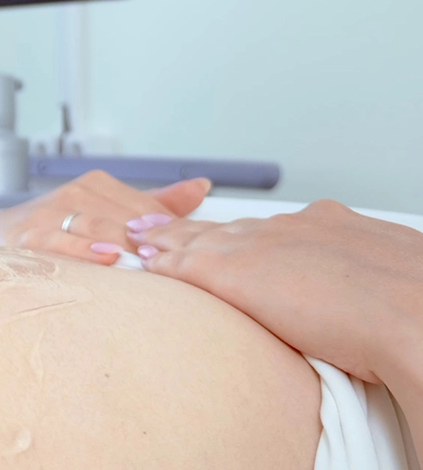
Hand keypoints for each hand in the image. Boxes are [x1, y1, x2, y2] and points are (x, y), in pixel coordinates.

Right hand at [0, 170, 211, 264]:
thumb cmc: (55, 229)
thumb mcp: (103, 211)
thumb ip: (153, 203)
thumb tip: (201, 186)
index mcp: (98, 185)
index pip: (147, 208)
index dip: (170, 234)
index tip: (188, 255)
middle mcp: (76, 194)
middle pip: (128, 221)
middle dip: (152, 245)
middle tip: (175, 267)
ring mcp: (52, 212)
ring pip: (101, 230)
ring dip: (126, 249)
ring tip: (148, 267)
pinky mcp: (30, 235)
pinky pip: (64, 242)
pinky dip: (86, 251)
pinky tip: (107, 258)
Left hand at [135, 199, 422, 384]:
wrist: (408, 309)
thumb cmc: (411, 302)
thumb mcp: (388, 273)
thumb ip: (363, 277)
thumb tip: (370, 295)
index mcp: (325, 223)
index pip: (267, 226)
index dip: (237, 229)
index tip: (220, 229)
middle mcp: (285, 228)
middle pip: (224, 227)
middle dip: (190, 227)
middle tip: (157, 223)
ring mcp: (256, 247)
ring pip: (196, 240)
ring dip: (165, 240)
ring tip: (137, 238)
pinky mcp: (230, 273)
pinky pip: (184, 266)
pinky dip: (161, 264)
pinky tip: (144, 264)